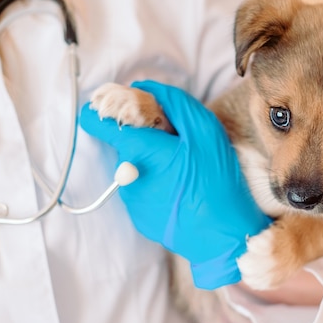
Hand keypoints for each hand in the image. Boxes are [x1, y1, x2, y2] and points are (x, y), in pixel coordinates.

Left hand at [79, 80, 271, 289]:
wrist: (224, 236)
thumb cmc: (216, 181)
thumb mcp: (205, 131)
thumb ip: (173, 103)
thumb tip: (141, 86)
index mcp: (139, 149)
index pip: (98, 124)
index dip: (100, 113)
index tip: (110, 110)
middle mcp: (127, 174)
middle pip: (125, 147)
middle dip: (145, 142)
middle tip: (178, 150)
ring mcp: (132, 200)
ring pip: (134, 170)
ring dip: (152, 167)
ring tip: (184, 175)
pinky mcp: (140, 219)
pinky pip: (143, 193)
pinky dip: (157, 189)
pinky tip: (181, 194)